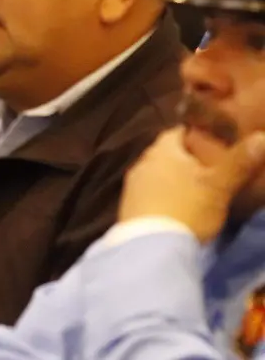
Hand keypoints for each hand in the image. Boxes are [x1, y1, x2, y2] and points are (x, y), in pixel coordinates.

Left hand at [119, 126, 264, 241]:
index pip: (179, 132)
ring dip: (174, 179)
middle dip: (187, 160)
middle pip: (168, 154)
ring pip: (158, 175)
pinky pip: (149, 194)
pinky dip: (163, 196)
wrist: (150, 247)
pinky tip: (176, 207)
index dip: (198, 136)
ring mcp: (132, 185)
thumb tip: (262, 137)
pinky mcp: (128, 207)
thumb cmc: (187, 208)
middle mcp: (142, 162)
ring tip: (196, 190)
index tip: (216, 144)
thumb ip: (239, 162)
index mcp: (162, 149)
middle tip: (211, 169)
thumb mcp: (219, 185)